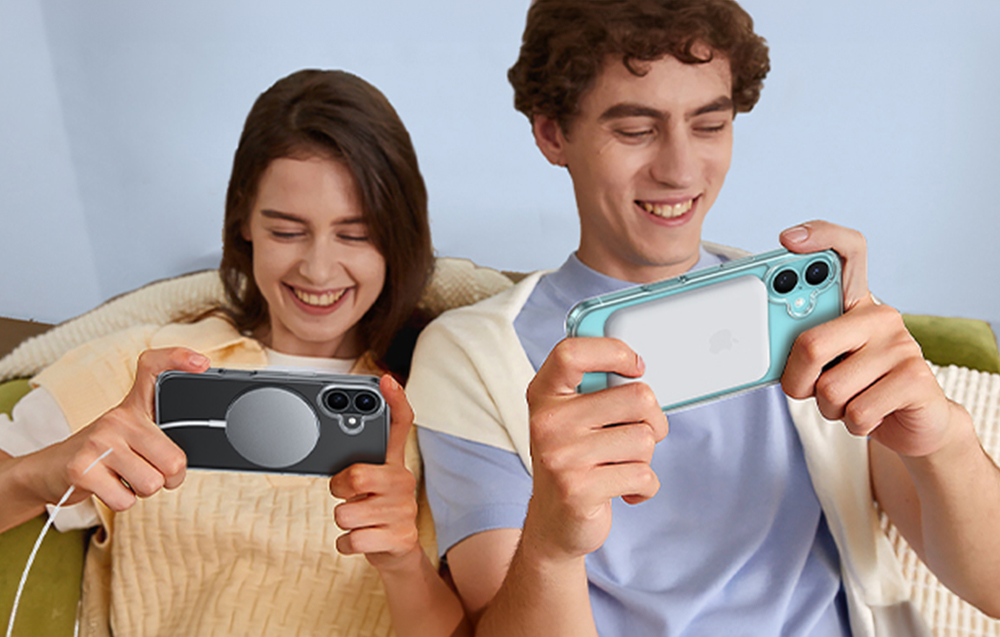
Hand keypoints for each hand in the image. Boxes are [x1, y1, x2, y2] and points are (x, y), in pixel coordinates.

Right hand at [29, 347, 205, 510]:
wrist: (50, 469)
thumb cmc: (103, 452)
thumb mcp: (131, 432)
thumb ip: (162, 435)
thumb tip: (189, 458)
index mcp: (134, 406)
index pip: (153, 367)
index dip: (178, 358)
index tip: (202, 363)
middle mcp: (118, 418)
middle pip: (174, 460)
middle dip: (170, 477)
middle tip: (151, 471)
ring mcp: (99, 441)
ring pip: (152, 484)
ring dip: (143, 490)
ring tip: (125, 476)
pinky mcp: (82, 468)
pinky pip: (126, 500)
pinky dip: (122, 501)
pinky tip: (108, 486)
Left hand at [330, 374, 420, 570]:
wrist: (397, 553)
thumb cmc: (374, 510)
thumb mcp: (368, 485)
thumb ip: (353, 466)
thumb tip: (322, 451)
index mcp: (393, 463)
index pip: (400, 425)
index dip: (394, 401)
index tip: (386, 380)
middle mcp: (402, 481)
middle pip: (356, 476)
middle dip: (338, 489)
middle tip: (346, 494)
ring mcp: (403, 510)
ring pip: (346, 513)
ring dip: (343, 521)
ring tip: (358, 520)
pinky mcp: (400, 538)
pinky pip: (352, 539)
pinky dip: (346, 543)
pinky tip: (360, 538)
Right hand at [523, 337, 667, 562]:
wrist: (555, 523)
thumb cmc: (574, 461)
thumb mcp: (572, 418)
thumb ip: (597, 390)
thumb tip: (638, 371)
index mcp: (544, 395)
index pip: (571, 353)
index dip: (613, 351)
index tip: (636, 366)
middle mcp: (547, 422)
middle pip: (636, 397)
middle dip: (653, 419)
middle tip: (638, 433)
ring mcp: (561, 456)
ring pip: (644, 439)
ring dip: (645, 457)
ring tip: (620, 465)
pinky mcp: (579, 490)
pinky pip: (643, 475)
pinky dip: (645, 487)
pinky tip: (624, 490)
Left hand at [779, 220, 959, 456]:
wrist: (913, 423)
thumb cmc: (858, 386)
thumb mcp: (825, 361)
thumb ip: (801, 343)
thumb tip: (763, 344)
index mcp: (855, 303)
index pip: (847, 250)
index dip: (820, 236)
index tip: (787, 239)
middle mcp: (881, 315)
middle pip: (810, 344)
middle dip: (797, 380)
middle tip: (807, 387)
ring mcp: (902, 344)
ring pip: (830, 388)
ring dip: (828, 408)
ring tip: (848, 400)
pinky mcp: (917, 378)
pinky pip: (857, 411)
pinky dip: (851, 423)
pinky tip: (870, 413)